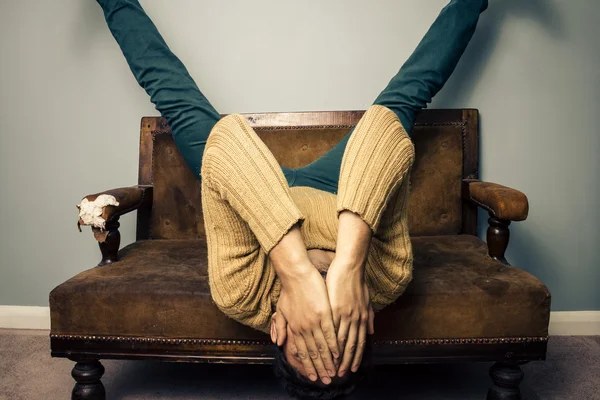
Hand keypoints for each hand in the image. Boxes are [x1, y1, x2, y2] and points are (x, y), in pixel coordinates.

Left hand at [275, 267, 339, 383]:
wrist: (296, 273)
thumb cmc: (289, 289)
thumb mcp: (281, 310)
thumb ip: (281, 327)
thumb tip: (279, 342)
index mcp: (294, 327)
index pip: (302, 351)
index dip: (308, 365)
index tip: (313, 376)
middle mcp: (304, 327)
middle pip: (313, 352)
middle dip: (320, 368)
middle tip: (326, 380)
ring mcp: (314, 321)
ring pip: (322, 346)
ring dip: (328, 361)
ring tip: (334, 372)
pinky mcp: (324, 312)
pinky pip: (330, 332)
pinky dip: (334, 344)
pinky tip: (338, 353)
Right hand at [326, 257, 374, 376]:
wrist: (350, 267)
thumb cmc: (357, 283)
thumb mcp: (367, 301)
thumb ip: (370, 317)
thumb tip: (372, 331)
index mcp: (363, 318)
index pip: (360, 343)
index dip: (356, 357)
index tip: (351, 368)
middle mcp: (356, 318)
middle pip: (352, 345)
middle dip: (346, 360)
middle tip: (340, 373)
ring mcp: (346, 314)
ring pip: (342, 339)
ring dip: (337, 354)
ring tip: (331, 364)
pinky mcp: (336, 308)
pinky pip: (333, 327)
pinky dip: (330, 339)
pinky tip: (325, 348)